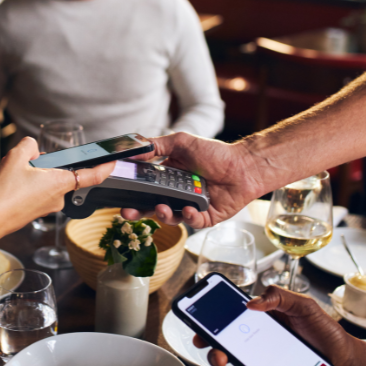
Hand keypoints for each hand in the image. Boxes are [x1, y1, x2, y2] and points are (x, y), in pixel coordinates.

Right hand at [0, 137, 114, 235]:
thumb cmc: (5, 192)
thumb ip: (29, 145)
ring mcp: (49, 207)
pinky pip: (39, 192)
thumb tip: (33, 148)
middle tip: (27, 162)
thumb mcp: (16, 157)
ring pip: (49, 182)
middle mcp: (59, 197)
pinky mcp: (38, 212)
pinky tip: (14, 186)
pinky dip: (30, 186)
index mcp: (60, 183)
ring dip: (36, 175)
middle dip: (47, 164)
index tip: (112, 161)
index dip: (105, 167)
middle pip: (62, 173)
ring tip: (15, 176)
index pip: (92, 175)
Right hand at [120, 132, 263, 228]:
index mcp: (169, 177)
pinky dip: (189, 217)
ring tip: (162, 208)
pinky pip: (193, 222)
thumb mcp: (181, 142)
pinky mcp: (206, 218)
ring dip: (163, 215)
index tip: (121, 195)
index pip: (146, 188)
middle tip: (127, 212)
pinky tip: (190, 209)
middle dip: (138, 212)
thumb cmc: (215, 153)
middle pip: (153, 207)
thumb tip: (132, 149)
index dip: (133, 193)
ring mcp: (191, 206)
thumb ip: (156, 145)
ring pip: (171, 218)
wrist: (243, 165)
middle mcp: (178, 194)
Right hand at [195, 286, 355, 365]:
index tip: (202, 329)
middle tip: (220, 355)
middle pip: (228, 348)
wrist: (348, 363)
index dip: (212, 325)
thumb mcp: (305, 306)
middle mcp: (261, 343)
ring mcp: (267, 364)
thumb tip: (252, 302)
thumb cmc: (327, 333)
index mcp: (263, 322)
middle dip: (216, 353)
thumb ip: (280, 297)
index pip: (231, 321)